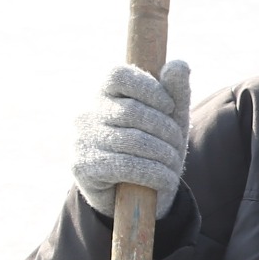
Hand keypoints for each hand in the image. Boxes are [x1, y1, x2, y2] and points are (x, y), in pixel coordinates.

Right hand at [73, 61, 190, 216]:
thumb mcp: (169, 120)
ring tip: (173, 164)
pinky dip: (155, 174)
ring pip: (134, 141)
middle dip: (166, 130)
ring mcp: (81, 140)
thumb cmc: (153, 148)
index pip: (118, 75)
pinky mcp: (82, 167)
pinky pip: (126, 166)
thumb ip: (176, 92)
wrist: (137, 196)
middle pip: (133, 111)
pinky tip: (166, 179)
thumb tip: (177, 64)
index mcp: (104, 94)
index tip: (169, 106)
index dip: (148, 87)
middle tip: (177, 145)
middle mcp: (86, 114)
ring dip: (164, 155)